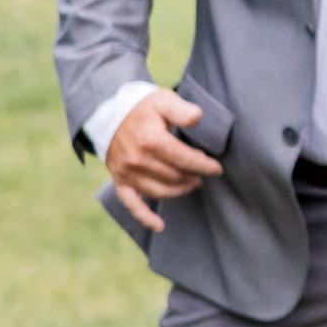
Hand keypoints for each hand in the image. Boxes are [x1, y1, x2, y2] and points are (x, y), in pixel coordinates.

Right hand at [102, 88, 219, 232]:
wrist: (108, 112)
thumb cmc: (142, 107)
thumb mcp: (163, 100)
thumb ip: (182, 110)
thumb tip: (198, 118)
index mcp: (150, 140)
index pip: (185, 159)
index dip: (205, 165)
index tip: (217, 168)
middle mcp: (137, 160)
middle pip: (175, 176)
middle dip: (194, 175)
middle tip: (205, 172)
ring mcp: (127, 173)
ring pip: (160, 191)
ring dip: (180, 191)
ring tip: (193, 183)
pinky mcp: (119, 180)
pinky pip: (131, 204)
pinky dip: (145, 217)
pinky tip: (160, 226)